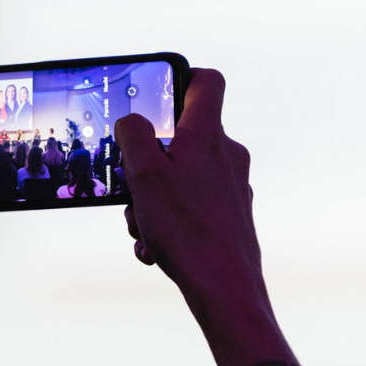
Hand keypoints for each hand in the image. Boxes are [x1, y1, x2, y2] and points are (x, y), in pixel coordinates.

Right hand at [115, 69, 295, 365]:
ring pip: (182, 178)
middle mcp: (227, 155)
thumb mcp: (143, 175)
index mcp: (207, 135)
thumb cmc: (185, 229)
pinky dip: (169, 223)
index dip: (182, 77)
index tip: (158, 94)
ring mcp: (233, 186)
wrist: (224, 288)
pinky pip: (192, 208)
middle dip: (149, 163)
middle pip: (182, 138)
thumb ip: (134, 135)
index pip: (207, 81)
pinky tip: (156, 249)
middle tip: (132, 189)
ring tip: (143, 229)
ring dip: (154, 200)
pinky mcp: (232, 215)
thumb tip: (133, 121)